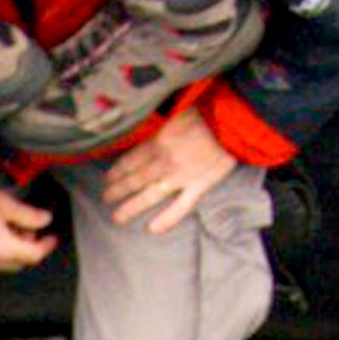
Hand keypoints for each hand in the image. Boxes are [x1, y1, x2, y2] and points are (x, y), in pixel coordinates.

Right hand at [0, 176, 55, 273]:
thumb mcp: (6, 204)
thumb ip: (29, 216)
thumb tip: (45, 220)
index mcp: (1, 248)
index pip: (33, 255)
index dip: (46, 246)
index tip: (51, 237)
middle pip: (18, 262)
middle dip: (27, 248)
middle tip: (28, 229)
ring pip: (2, 264)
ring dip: (11, 251)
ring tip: (8, 229)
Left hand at [98, 102, 237, 233]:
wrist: (233, 120)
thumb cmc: (207, 110)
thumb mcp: (176, 110)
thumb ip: (160, 123)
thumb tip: (146, 126)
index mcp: (158, 141)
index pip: (130, 160)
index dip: (116, 171)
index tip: (106, 179)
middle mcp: (164, 161)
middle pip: (135, 179)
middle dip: (117, 191)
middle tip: (105, 199)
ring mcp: (181, 176)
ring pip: (150, 195)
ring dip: (131, 207)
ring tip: (117, 218)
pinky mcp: (200, 185)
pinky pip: (181, 206)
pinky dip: (167, 219)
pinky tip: (151, 229)